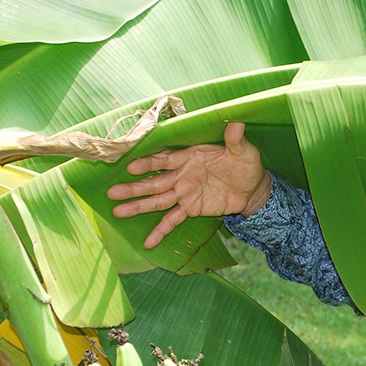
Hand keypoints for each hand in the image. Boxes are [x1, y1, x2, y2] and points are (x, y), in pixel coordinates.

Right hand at [107, 121, 270, 247]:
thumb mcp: (244, 151)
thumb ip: (235, 139)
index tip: (132, 167)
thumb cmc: (246, 165)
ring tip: (117, 212)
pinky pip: (172, 220)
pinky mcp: (190, 208)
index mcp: (190, 157)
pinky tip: (148, 243)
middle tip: (112, 192)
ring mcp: (184, 192)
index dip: (149, 163)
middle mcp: (182, 174)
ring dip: (138, 206)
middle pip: (155, 182)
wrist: (253, 189)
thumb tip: (237, 122)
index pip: (166, 159)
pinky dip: (160, 231)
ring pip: (157, 200)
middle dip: (134, 187)